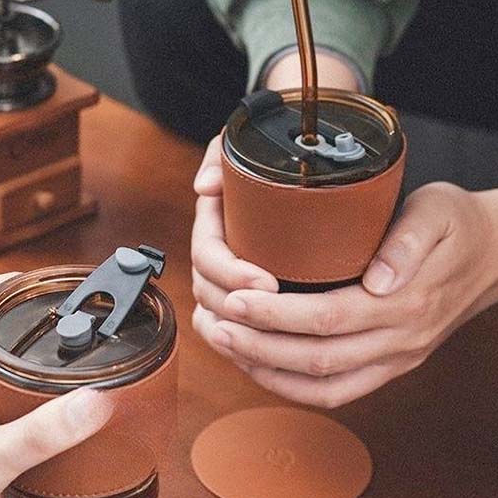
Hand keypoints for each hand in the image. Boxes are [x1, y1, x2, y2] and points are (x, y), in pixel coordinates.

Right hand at [191, 51, 362, 346]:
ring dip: (237, 332)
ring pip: (215, 316)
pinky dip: (239, 345)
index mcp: (213, 225)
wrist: (293, 150)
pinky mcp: (242, 295)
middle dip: (238, 308)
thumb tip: (204, 189)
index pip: (208, 258)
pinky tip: (263, 356)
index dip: (231, 275)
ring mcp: (226, 277)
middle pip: (209, 293)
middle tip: (280, 312)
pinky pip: (229, 329)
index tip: (267, 282)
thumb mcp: (242, 141)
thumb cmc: (270, 146)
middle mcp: (216, 254)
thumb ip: (220, 155)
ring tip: (273, 340)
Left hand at [196, 182, 497, 407]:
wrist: (495, 259)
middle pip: (317, 358)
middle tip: (215, 326)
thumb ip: (408, 241)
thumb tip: (377, 280)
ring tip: (225, 347)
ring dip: (266, 372)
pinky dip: (291, 388)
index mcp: (407, 301)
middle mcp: (399, 341)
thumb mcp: (438, 212)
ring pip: (322, 386)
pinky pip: (335, 394)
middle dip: (258, 346)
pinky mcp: (387, 368)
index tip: (235, 300)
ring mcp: (394, 361)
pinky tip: (259, 368)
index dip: (276, 315)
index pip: (329, 317)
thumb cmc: (457, 227)